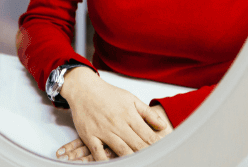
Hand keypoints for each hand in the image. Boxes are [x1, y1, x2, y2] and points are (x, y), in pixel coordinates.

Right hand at [56, 105, 172, 161]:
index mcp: (129, 115)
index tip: (163, 152)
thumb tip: (163, 126)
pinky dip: (105, 161)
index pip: (147, 134)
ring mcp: (103, 131)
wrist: (84, 88)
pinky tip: (112, 164)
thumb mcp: (131, 98)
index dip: (157, 145)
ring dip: (132, 158)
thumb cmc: (108, 94)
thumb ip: (148, 113)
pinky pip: (98, 152)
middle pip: (137, 144)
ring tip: (140, 163)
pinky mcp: (90, 136)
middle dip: (147, 154)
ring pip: (121, 150)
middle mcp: (117, 124)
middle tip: (155, 160)